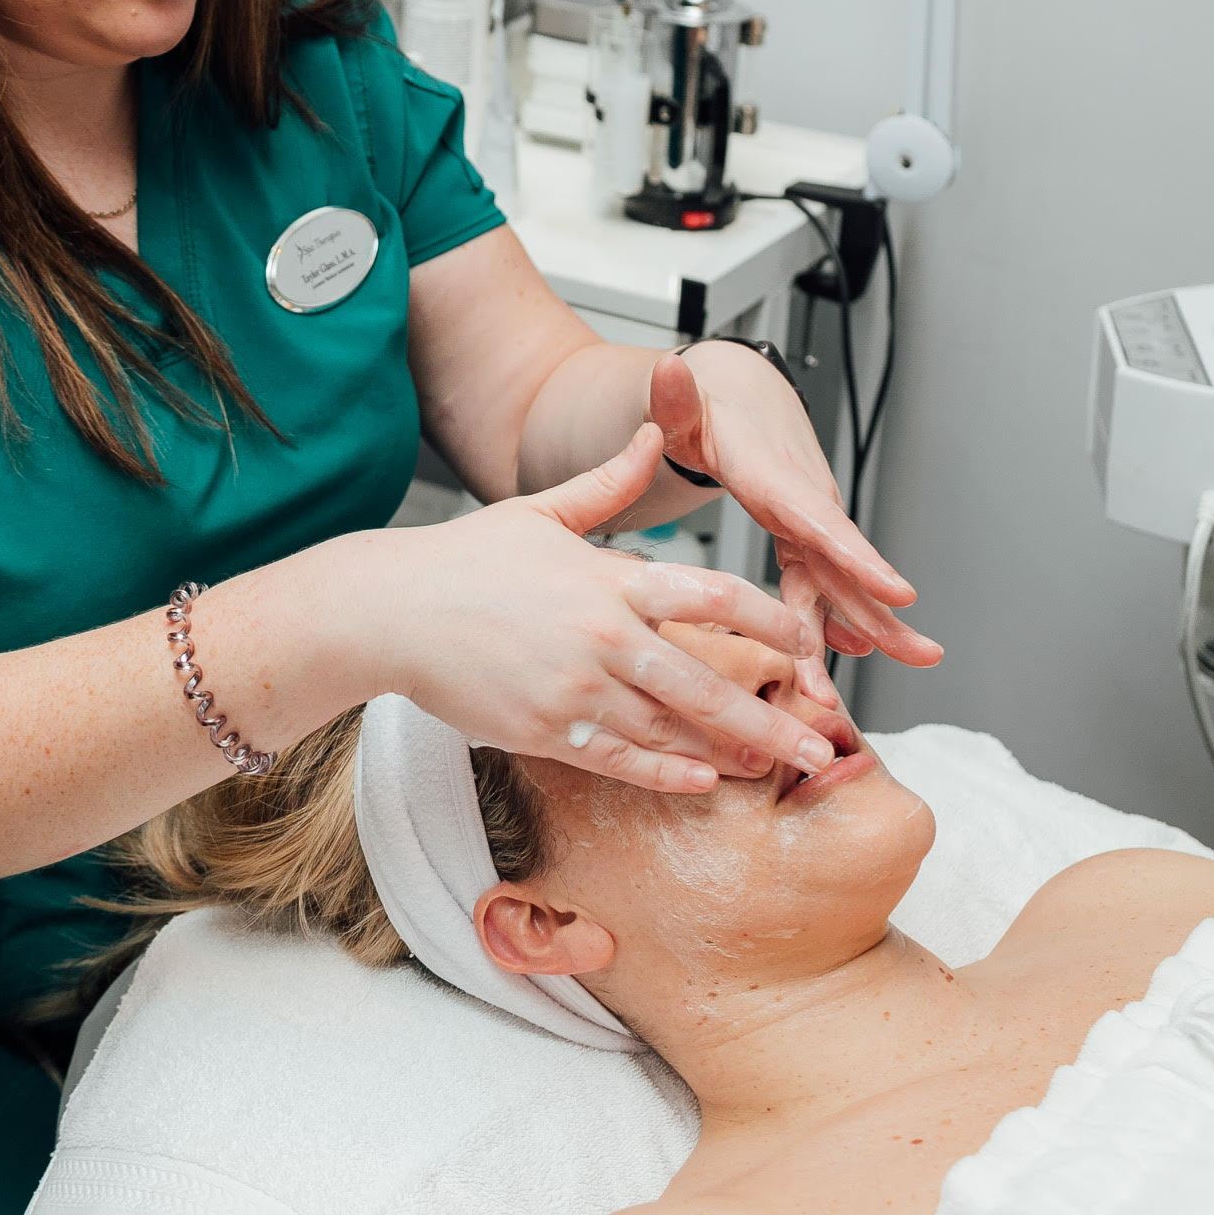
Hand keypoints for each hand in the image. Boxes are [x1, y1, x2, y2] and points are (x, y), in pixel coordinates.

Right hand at [372, 424, 838, 793]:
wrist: (388, 612)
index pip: (711, 597)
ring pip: (670, 730)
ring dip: (730, 752)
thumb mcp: (541, 511)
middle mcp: (602, 639)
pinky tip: (704, 781)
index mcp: (608, 580)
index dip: (769, 621)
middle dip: (771, 719)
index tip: (808, 641)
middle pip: (707, 684)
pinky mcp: (546, 731)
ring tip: (778, 767)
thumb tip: (656, 434)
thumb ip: (610, 483)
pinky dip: (666, 774)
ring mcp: (575, 691)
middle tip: (825, 744)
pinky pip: (620, 760)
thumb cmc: (462, 562)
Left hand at [651, 346, 941, 705]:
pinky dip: (837, 619)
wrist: (737, 396)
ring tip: (915, 660)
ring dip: (873, 625)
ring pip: (839, 583)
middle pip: (843, 566)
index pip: (820, 522)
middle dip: (881, 614)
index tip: (900, 593)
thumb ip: (672, 396)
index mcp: (773, 477)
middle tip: (921, 655)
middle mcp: (803, 502)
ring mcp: (807, 523)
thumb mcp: (681, 405)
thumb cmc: (707, 408)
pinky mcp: (802, 537)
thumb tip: (671, 369)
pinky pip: (821, 584)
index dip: (860, 559)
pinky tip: (854, 651)